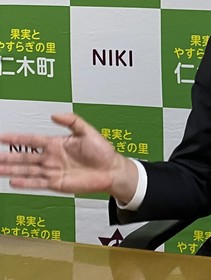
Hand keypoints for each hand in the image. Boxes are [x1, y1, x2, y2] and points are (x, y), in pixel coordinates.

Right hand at [0, 113, 136, 200]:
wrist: (112, 170)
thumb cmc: (102, 151)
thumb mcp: (88, 131)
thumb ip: (72, 121)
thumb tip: (55, 115)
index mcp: (57, 143)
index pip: (32, 140)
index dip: (17, 138)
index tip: (1, 137)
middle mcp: (52, 157)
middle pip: (25, 156)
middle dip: (8, 156)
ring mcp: (53, 170)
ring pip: (27, 170)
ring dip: (11, 169)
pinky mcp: (57, 183)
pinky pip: (38, 183)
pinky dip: (25, 183)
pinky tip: (13, 181)